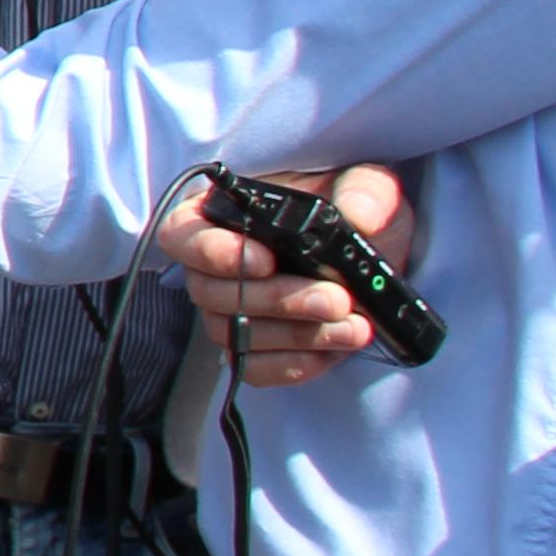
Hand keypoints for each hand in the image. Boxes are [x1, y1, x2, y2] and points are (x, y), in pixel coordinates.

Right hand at [154, 164, 412, 388]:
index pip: (183, 234)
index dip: (213, 251)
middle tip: (335, 299)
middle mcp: (213, 267)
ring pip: (235, 334)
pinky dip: (294, 364)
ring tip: (354, 327)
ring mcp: (228, 312)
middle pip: (212, 293)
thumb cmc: (353, 211)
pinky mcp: (252, 349)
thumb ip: (365, 193)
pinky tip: (333, 350)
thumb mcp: (367, 186)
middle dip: (278, 300)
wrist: (372, 257)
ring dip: (297, 335)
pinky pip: (254, 368)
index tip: (267, 260)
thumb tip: (358, 216)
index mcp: (223, 214)